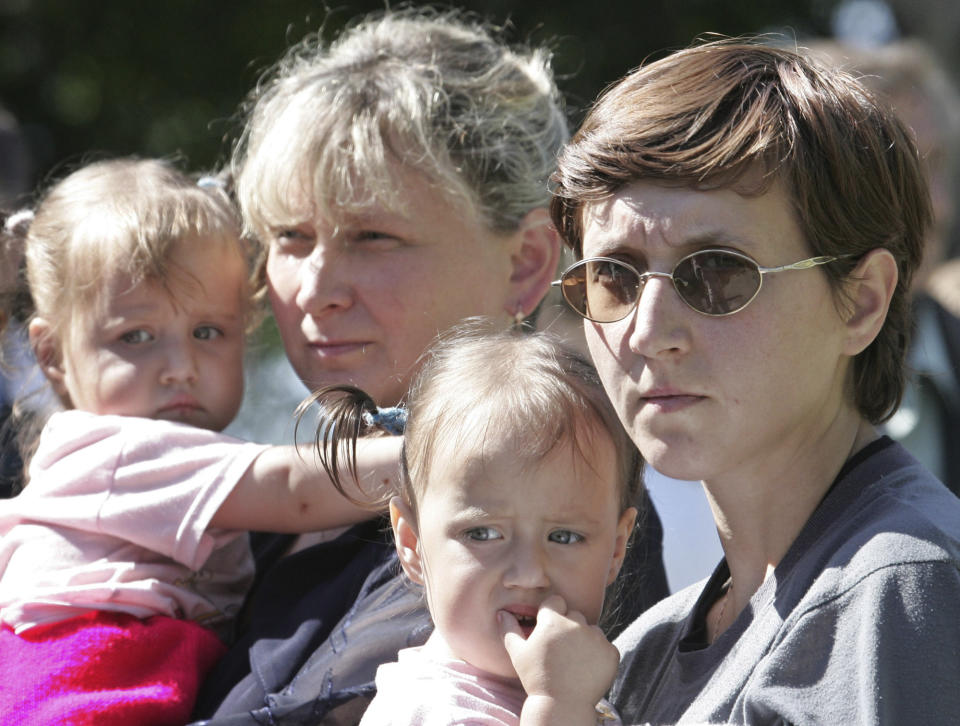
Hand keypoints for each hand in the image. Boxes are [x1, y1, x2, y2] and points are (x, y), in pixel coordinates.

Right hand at [499, 594, 618, 724]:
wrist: (562, 706)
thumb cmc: (536, 679)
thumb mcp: (518, 654)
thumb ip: (509, 630)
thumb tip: (502, 613)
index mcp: (553, 620)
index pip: (555, 602)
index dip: (551, 614)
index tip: (548, 629)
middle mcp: (577, 624)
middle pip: (574, 615)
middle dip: (568, 626)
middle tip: (560, 649)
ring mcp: (597, 638)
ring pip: (591, 630)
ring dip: (585, 639)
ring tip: (574, 660)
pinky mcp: (611, 653)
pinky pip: (605, 646)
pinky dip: (599, 655)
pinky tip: (587, 669)